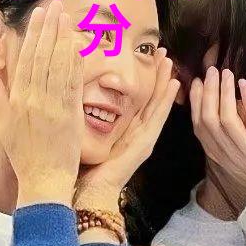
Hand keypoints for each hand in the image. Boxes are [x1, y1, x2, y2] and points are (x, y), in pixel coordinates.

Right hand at [0, 1, 82, 208]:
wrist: (42, 181)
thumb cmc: (23, 155)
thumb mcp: (2, 125)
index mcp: (17, 100)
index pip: (26, 59)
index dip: (33, 35)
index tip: (38, 15)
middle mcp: (34, 99)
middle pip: (42, 57)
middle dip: (49, 28)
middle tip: (54, 5)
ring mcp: (53, 106)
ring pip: (58, 66)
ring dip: (63, 39)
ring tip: (67, 17)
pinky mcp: (70, 114)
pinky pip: (73, 83)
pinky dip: (75, 63)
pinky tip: (79, 46)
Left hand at [75, 48, 178, 210]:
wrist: (90, 194)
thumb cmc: (83, 167)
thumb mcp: (85, 133)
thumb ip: (84, 115)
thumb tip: (71, 90)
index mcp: (123, 129)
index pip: (136, 99)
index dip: (142, 78)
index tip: (144, 56)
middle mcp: (137, 132)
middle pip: (150, 98)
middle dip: (157, 75)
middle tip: (162, 51)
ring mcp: (144, 138)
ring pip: (158, 104)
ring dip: (165, 82)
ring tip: (169, 61)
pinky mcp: (146, 144)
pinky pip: (158, 118)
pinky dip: (167, 101)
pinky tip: (174, 85)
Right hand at [188, 67, 245, 211]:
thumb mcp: (236, 166)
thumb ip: (226, 146)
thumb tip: (219, 118)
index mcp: (219, 158)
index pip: (198, 126)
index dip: (196, 102)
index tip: (197, 82)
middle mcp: (228, 156)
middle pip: (208, 119)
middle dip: (208, 91)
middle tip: (211, 70)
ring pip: (226, 119)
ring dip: (224, 92)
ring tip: (227, 73)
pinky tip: (245, 85)